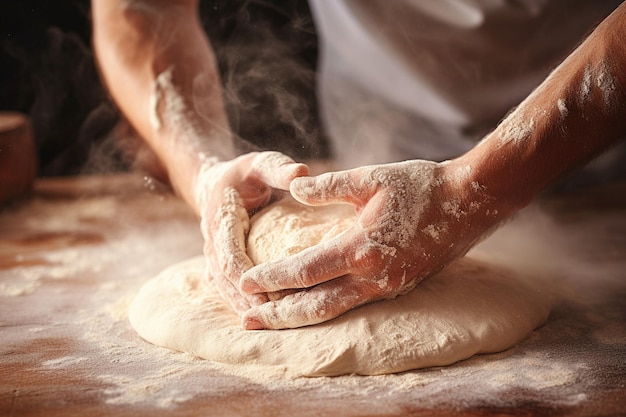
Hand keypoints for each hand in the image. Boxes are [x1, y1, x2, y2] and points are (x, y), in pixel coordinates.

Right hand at [195, 151, 308, 315]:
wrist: (216, 184)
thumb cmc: (244, 174)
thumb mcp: (259, 164)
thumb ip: (278, 168)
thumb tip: (302, 173)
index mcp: (220, 221)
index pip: (229, 254)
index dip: (244, 275)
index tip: (264, 293)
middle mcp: (212, 244)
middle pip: (226, 279)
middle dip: (247, 299)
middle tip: (274, 317)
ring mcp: (214, 258)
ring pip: (225, 289)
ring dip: (244, 307)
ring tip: (270, 324)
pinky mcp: (220, 267)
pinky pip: (229, 288)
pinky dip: (244, 303)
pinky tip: (265, 317)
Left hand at [239, 159, 507, 328]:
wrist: (471, 202)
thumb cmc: (421, 186)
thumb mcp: (371, 178)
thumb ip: (328, 186)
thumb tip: (294, 189)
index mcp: (362, 249)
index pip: (305, 271)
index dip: (272, 278)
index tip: (244, 281)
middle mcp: (373, 277)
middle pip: (315, 306)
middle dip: (279, 315)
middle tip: (248, 321)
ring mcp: (387, 286)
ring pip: (334, 311)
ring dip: (300, 318)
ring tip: (272, 321)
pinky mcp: (396, 285)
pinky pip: (353, 304)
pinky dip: (326, 309)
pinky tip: (311, 307)